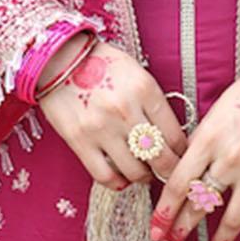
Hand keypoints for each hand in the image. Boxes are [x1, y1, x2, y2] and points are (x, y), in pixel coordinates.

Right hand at [36, 35, 187, 190]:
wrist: (58, 58)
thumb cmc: (101, 64)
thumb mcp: (136, 73)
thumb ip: (153, 103)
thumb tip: (171, 136)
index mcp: (145, 89)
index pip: (175, 134)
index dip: (182, 152)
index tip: (180, 156)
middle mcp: (125, 110)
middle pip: (160, 157)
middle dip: (169, 170)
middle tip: (168, 172)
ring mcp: (102, 128)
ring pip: (135, 171)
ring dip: (144, 177)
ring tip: (144, 172)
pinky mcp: (79, 141)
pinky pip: (105, 175)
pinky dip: (118, 182)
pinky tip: (121, 177)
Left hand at [150, 56, 239, 240]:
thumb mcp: (216, 113)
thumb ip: (200, 144)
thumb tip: (185, 172)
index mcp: (207, 139)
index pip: (177, 185)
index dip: (163, 213)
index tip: (155, 230)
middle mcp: (228, 159)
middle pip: (198, 205)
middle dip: (179, 231)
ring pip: (232, 217)